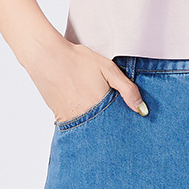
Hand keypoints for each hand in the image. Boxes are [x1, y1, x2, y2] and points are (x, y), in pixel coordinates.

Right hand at [23, 37, 147, 120]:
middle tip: (113, 116)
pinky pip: (76, 126)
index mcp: (100, 107)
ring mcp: (71, 120)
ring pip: (90, 129)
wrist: (46, 57)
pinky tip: (83, 108)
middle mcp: (86, 118)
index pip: (119, 125)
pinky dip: (83, 122)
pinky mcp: (60, 118)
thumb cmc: (78, 60)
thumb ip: (127, 89)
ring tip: (97, 110)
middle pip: (104, 130)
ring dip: (96, 125)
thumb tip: (142, 110)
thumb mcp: (107, 69)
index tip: (131, 123)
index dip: (125, 122)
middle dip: (111, 127)